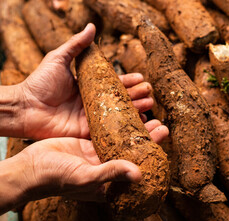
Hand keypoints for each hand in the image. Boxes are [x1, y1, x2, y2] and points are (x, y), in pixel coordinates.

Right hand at [0, 120, 167, 213]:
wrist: (30, 168)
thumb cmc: (55, 179)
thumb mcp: (85, 177)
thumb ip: (111, 174)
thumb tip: (139, 174)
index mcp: (110, 182)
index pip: (138, 166)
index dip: (152, 153)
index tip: (163, 135)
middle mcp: (107, 167)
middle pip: (133, 151)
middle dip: (147, 137)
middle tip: (160, 123)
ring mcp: (97, 153)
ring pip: (121, 138)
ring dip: (134, 127)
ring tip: (148, 113)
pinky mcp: (88, 141)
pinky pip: (106, 130)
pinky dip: (116, 121)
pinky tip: (126, 110)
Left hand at [19, 23, 153, 139]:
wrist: (26, 107)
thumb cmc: (40, 82)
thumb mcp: (58, 59)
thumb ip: (77, 45)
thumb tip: (92, 27)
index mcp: (89, 86)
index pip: (114, 82)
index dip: (128, 80)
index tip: (141, 78)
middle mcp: (94, 102)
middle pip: (121, 99)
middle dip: (137, 95)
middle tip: (149, 93)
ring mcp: (93, 117)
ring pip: (119, 114)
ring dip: (136, 109)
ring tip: (149, 105)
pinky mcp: (90, 132)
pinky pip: (111, 130)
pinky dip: (125, 127)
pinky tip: (139, 123)